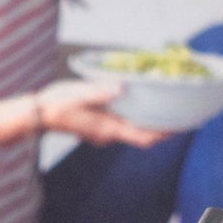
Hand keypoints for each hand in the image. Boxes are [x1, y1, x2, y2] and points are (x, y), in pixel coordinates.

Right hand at [35, 79, 173, 148]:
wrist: (39, 115)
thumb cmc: (57, 105)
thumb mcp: (78, 95)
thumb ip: (99, 92)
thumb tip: (120, 86)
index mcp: (108, 128)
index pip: (143, 136)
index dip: (164, 134)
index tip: (182, 127)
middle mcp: (110, 133)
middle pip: (143, 134)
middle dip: (162, 126)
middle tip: (183, 112)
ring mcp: (104, 131)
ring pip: (134, 128)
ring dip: (150, 120)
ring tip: (167, 105)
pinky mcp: (100, 125)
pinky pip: (124, 123)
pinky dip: (137, 116)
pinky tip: (142, 102)